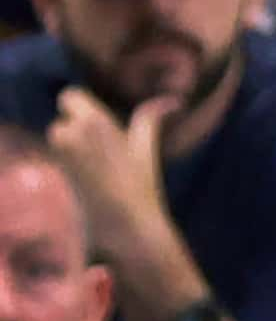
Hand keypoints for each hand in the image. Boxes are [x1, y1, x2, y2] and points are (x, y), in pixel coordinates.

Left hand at [48, 89, 176, 270]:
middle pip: (62, 116)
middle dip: (74, 125)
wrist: (123, 224)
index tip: (94, 121)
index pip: (68, 96)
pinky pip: (57, 153)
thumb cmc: (139, 184)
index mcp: (95, 121)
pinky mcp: (56, 171)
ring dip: (69, 142)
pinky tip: (88, 174)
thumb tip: (173, 102)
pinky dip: (69, 158)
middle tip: (97, 144)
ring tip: (94, 161)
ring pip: (57, 134)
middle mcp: (74, 134)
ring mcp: (62, 155)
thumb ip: (150, 119)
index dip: (78, 105)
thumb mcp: (146, 147)